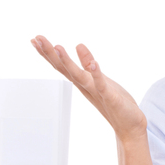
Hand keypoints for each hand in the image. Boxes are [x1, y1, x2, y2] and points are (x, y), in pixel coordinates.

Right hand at [30, 35, 147, 143]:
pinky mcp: (110, 96)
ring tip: (57, 47)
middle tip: (37, 39)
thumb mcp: (99, 78)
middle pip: (64, 69)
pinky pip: (101, 84)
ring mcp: (96, 91)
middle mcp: (85, 86)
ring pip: (78, 75)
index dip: (48, 53)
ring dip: (67, 61)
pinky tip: (93, 63)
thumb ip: (87, 63)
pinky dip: (97, 74)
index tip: (36, 40)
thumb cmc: (114, 102)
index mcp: (82, 81)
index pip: (61, 65)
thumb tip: (78, 45)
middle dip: (50, 54)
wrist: (129, 125)